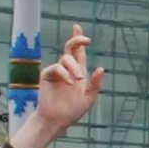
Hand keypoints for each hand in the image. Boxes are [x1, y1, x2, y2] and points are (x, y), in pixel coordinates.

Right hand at [11, 27, 102, 147]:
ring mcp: (57, 72)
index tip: (77, 26)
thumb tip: (100, 68)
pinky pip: (57, 67)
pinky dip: (65, 74)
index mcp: (78, 72)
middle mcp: (67, 69)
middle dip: (77, 41)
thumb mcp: (89, 98)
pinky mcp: (47, 75)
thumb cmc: (72, 111)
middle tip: (86, 41)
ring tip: (78, 80)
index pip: (79, 53)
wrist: (58, 120)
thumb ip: (95, 84)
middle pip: (70, 48)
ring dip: (75, 67)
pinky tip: (70, 83)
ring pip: (66, 58)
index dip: (78, 40)